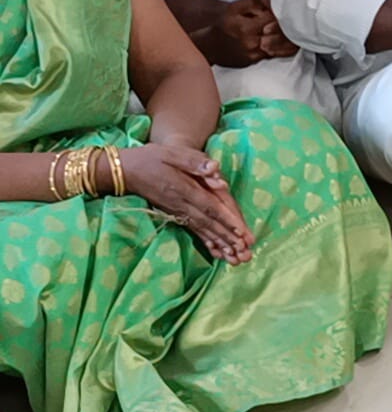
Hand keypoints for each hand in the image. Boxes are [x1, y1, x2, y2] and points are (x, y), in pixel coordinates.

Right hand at [119, 144, 254, 262]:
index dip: (227, 220)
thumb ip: (194, 161)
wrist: (125, 171)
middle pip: (210, 223)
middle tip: (245, 253)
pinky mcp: (175, 215)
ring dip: (221, 244)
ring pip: (203, 230)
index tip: (242, 233)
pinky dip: (207, 242)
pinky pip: (194, 231)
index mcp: (185, 189)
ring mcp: (178, 211)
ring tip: (236, 258)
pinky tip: (219, 253)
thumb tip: (215, 169)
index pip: (210, 207)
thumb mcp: (172, 152)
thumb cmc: (152, 158)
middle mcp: (183, 204)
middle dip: (229, 238)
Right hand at [201, 0, 298, 67]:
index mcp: (245, 26)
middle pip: (279, 35)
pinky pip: (273, 55)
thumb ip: (258, 3)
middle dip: (292, 30)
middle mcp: (249, 41)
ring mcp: (251, 53)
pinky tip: (294, 45)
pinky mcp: (252, 61)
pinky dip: (285, 50)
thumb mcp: (237, 7)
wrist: (208, 44)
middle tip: (305, 24)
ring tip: (305, 36)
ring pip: (279, 48)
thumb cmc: (225, 22)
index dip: (285, 17)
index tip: (295, 13)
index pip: (273, 21)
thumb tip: (277, 3)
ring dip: (292, 42)